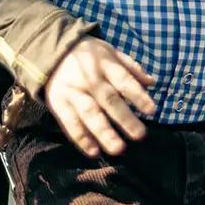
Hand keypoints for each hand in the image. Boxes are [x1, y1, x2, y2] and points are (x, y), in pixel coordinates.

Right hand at [45, 38, 157, 157]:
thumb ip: (131, 67)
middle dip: (125, 118)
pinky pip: (70, 123)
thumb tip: (152, 83)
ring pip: (89, 113)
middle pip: (108, 99)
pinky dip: (81, 138)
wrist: (53, 53)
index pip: (124, 80)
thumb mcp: (110, 52)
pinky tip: (94, 152)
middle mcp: (89, 78)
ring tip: (118, 149)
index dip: (138, 95)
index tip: (152, 111)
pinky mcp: (59, 104)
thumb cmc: (89, 56)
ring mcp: (73, 92)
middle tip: (140, 135)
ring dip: (104, 132)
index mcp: (104, 64)